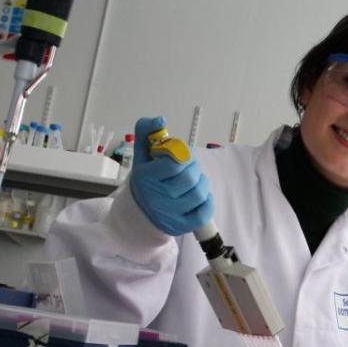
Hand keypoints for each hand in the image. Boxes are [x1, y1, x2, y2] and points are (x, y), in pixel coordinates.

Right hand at [129, 116, 214, 235]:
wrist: (140, 211)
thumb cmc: (147, 178)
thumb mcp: (141, 153)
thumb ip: (146, 131)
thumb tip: (160, 120)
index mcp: (146, 177)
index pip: (174, 162)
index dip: (183, 155)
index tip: (179, 155)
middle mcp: (157, 197)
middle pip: (189, 178)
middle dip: (193, 168)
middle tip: (188, 167)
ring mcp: (170, 213)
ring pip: (199, 193)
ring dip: (201, 183)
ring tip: (194, 180)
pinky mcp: (182, 226)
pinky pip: (204, 212)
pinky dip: (207, 201)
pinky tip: (200, 196)